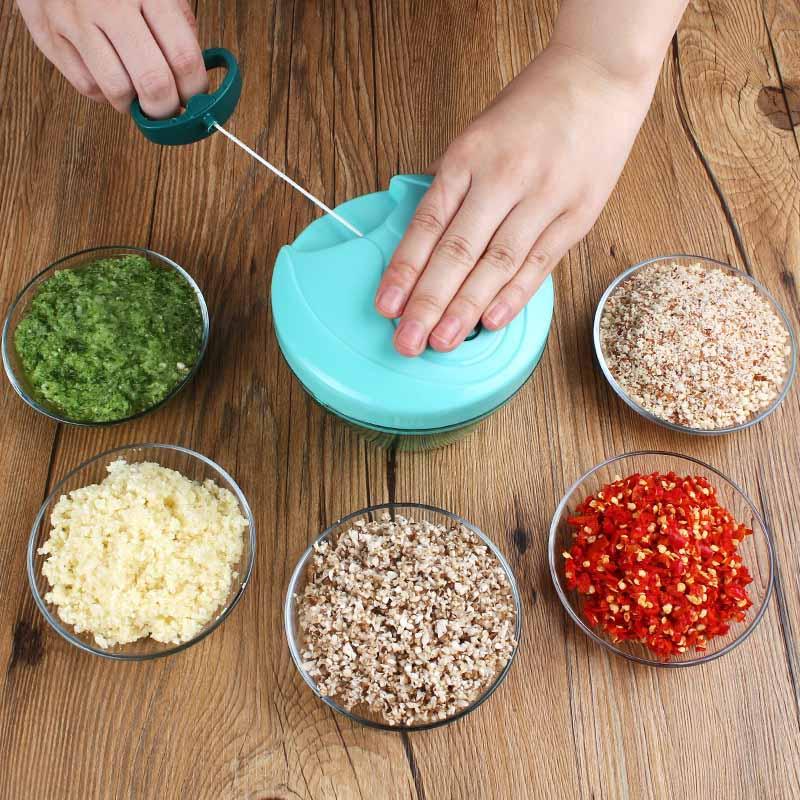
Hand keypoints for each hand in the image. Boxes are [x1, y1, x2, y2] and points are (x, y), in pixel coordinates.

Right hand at [16, 0, 207, 117]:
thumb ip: (180, 30)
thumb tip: (195, 82)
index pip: (183, 58)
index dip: (194, 90)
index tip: (194, 98)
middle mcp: (109, 5)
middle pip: (152, 82)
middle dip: (166, 108)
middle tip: (168, 107)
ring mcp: (75, 20)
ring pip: (117, 90)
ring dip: (135, 104)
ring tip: (138, 92)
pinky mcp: (49, 35)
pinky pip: (87, 87)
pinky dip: (105, 94)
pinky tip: (111, 75)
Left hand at [374, 44, 655, 355]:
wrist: (601, 75)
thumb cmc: (532, 107)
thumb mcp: (477, 132)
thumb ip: (451, 183)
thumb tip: (422, 233)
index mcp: (469, 156)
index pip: (428, 224)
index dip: (405, 270)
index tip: (386, 306)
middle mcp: (503, 178)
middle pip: (458, 252)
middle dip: (428, 303)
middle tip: (406, 342)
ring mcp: (544, 197)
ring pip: (497, 264)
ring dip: (466, 308)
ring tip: (441, 342)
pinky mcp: (577, 214)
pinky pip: (540, 262)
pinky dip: (514, 295)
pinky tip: (490, 322)